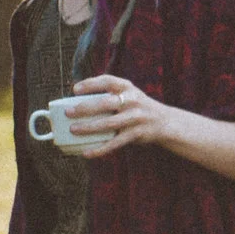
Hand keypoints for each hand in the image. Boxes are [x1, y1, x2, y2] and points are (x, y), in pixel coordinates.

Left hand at [66, 76, 180, 154]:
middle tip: (68, 113)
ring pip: (109, 123)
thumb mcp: (128, 96)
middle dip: (85, 108)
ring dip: (89, 127)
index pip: (108, 81)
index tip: (75, 89)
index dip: (91, 84)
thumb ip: (108, 97)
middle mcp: (132, 101)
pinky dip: (99, 149)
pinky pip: (115, 143)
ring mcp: (136, 118)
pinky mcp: (137, 134)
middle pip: (106, 103)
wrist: (165, 122)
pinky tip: (86, 152)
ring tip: (73, 130)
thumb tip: (74, 107)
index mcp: (128, 88)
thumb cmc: (137, 108)